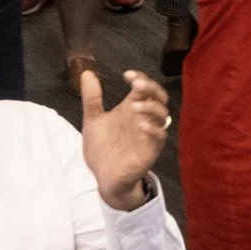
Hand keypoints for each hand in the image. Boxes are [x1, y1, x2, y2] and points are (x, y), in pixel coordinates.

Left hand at [80, 68, 171, 210]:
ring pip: (163, 115)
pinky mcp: (150, 150)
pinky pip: (159, 137)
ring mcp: (148, 134)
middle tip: (137, 84)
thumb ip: (92, 98)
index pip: (143, 87)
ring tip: (134, 107)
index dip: (140, 77)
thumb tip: (87, 72)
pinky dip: (153, 129)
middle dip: (151, 88)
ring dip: (151, 108)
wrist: (102, 177)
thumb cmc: (101, 148)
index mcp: (131, 108)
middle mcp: (142, 118)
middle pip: (159, 96)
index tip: (126, 75)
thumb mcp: (92, 120)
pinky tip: (141, 126)